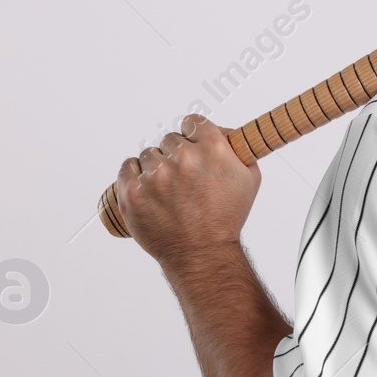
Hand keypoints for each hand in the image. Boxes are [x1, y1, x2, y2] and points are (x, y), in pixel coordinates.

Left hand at [115, 114, 260, 264]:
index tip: (192, 146)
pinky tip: (146, 186)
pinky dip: (134, 174)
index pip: (193, 122)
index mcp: (213, 149)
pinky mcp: (133, 192)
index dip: (193, 134)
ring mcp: (155, 176)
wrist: (202, 254)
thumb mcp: (248, 178)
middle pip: (170, 139)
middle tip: (183, 178)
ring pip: (149, 154)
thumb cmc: (226, 218)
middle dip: (176, 155)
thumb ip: (238, 149)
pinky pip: (128, 167)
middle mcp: (183, 158)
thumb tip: (224, 130)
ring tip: (166, 189)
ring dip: (156, 167)